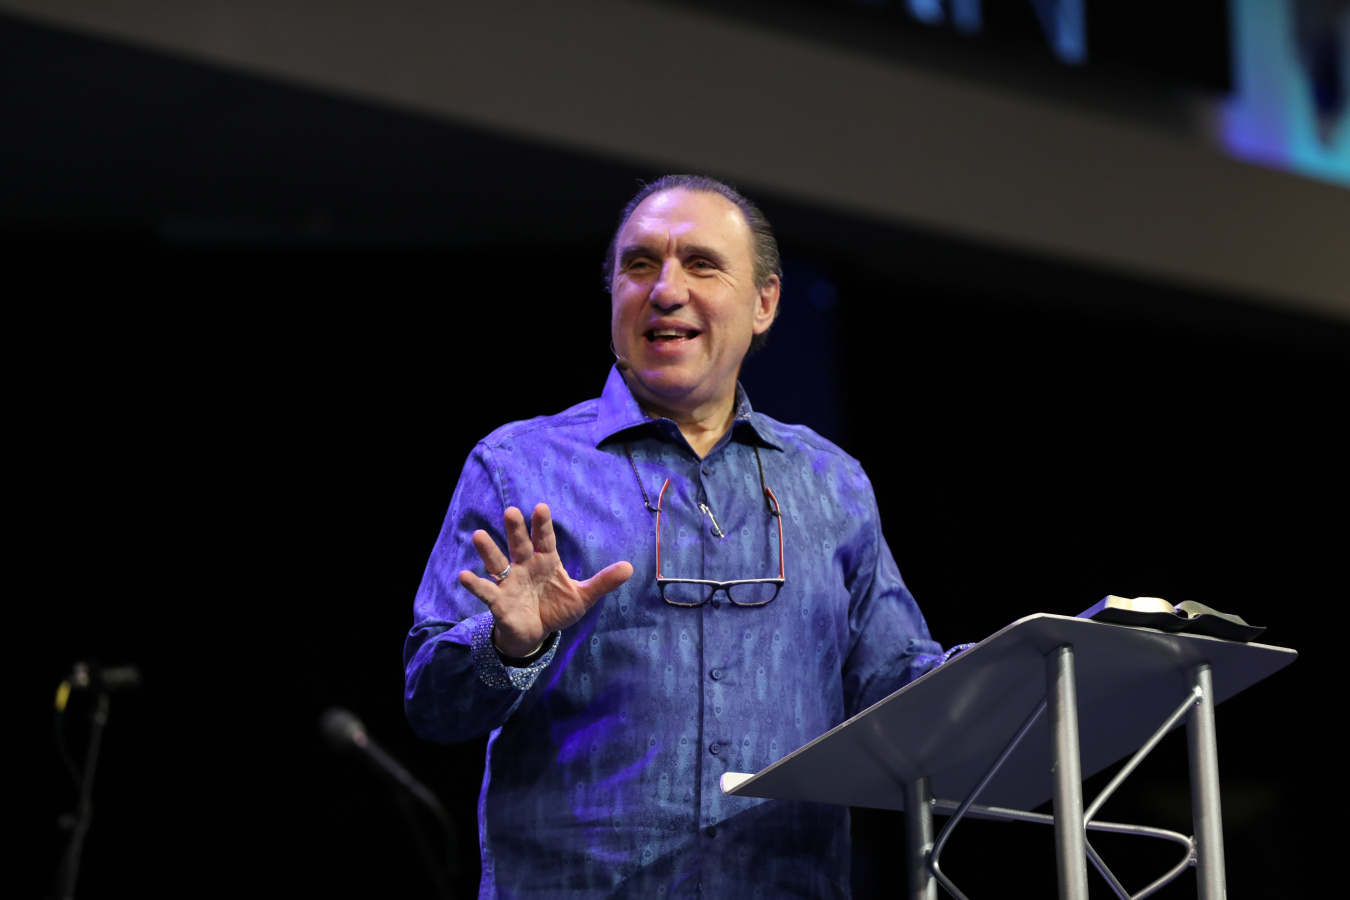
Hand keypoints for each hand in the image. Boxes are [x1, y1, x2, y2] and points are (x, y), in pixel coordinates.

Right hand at [458, 504, 632, 656]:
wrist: (536, 634)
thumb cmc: (557, 609)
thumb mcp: (582, 597)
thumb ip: (603, 582)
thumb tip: (630, 567)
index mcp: (546, 562)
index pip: (545, 540)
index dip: (542, 526)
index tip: (541, 508)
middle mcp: (525, 567)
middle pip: (520, 545)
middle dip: (516, 530)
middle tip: (511, 511)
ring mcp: (510, 582)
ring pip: (498, 562)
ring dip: (489, 550)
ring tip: (479, 535)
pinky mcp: (498, 601)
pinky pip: (486, 590)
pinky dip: (475, 584)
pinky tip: (464, 575)